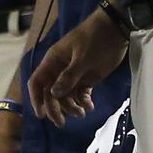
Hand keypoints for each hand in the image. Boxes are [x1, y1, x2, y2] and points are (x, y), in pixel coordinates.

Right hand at [27, 7, 126, 126]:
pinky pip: (81, 94)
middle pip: (51, 93)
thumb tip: (54, 94)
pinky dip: (84, 102)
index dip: (36, 98)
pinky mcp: (88, 78)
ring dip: (72, 107)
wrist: (116, 29)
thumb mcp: (82, 57)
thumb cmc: (95, 39)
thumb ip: (69, 77)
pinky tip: (90, 107)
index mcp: (53, 62)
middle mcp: (60, 70)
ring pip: (66, 96)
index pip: (37, 82)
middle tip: (62, 123)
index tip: (41, 114)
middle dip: (55, 108)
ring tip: (83, 112)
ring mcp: (74, 75)